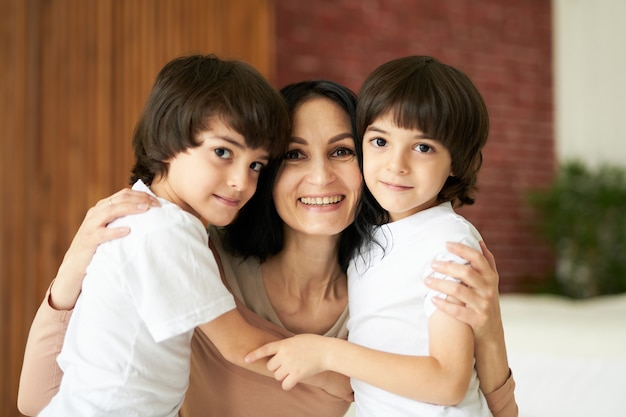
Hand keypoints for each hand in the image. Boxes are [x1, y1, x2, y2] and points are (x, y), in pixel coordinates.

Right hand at [50, 188, 158, 309]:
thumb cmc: (98, 247)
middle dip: (140, 199)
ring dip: (130, 208)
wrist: (74, 266)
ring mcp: (90, 226)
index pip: (123, 194)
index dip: (142, 195)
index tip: (157, 201)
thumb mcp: (110, 228)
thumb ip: (123, 219)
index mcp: (102, 207)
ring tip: (145, 210)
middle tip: (156, 205)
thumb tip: (148, 214)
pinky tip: (128, 230)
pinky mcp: (88, 240)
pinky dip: (115, 231)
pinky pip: (102, 233)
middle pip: (119, 199)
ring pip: (110, 211)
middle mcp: (95, 213)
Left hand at [245, 334, 332, 390]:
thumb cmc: (314, 343)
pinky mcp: (297, 375)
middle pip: (270, 366)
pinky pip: (284, 384)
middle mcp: (285, 355)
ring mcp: (290, 365)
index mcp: (284, 344)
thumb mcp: (297, 338)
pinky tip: (292, 381)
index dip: (254, 354)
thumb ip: (286, 344)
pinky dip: (287, 384)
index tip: (245, 358)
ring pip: (277, 376)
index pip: (265, 349)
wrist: (327, 351)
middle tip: (285, 365)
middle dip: (276, 367)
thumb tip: (278, 349)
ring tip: (291, 371)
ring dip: (282, 375)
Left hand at [425, 241, 501, 340]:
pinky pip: (458, 311)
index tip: (446, 244)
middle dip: (447, 267)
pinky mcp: (477, 320)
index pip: (478, 258)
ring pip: (459, 291)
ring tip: (427, 280)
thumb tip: (478, 242)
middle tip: (432, 263)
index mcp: (490, 277)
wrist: (492, 332)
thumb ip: (486, 262)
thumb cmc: (486, 300)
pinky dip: (444, 305)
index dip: (462, 249)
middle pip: (466, 273)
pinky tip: (433, 299)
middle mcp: (489, 289)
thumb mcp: (490, 282)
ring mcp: (484, 305)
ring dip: (440, 284)